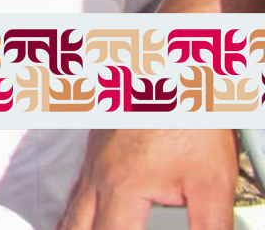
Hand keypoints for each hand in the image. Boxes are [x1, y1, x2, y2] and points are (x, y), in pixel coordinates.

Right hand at [57, 127, 234, 229]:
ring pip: (70, 207)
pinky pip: (75, 187)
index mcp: (122, 188)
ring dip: (72, 229)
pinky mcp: (95, 147)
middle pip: (76, 227)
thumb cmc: (190, 120)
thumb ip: (210, 226)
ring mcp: (92, 159)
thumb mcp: (213, 184)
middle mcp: (97, 176)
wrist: (169, 69)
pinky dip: (74, 211)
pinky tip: (81, 217)